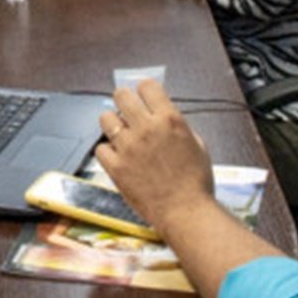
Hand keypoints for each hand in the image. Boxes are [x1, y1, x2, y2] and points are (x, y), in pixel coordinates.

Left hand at [94, 80, 214, 231]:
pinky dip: (107, 152)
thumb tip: (162, 115)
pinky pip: (100, 148)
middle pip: (121, 95)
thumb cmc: (196, 182)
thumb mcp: (197, 144)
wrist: (186, 212)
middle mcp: (146, 128)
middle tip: (127, 111)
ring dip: (112, 124)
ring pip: (105, 118)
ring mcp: (128, 146)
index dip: (144, 90)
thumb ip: (177, 125)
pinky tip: (118, 158)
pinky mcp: (115, 166)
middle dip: (124, 101)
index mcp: (170, 120)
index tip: (143, 97)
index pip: (147, 86)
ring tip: (120, 135)